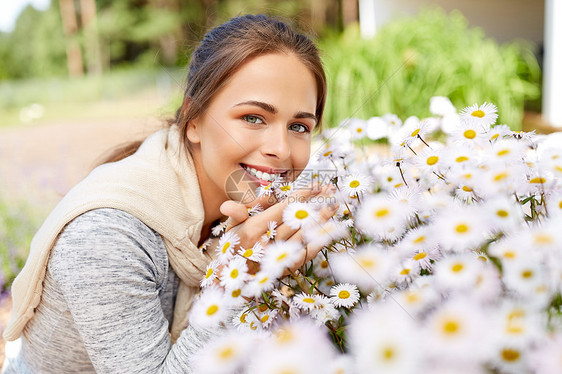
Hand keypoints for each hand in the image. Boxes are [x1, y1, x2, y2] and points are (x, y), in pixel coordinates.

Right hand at [219, 183, 338, 272]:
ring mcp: (279, 256)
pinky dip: (320, 240)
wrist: (232, 282)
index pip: (284, 207)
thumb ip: (241, 208)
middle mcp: (267, 242)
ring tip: (335, 205)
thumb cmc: (233, 247)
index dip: (303, 195)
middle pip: (298, 218)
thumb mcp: (232, 225)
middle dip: (316, 203)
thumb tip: (254, 195)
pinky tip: (330, 229)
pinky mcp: (287, 268)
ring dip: (322, 219)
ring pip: (305, 233)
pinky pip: (307, 252)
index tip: (317, 185)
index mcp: (254, 228)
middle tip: (332, 191)